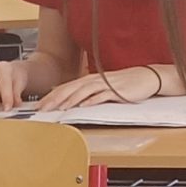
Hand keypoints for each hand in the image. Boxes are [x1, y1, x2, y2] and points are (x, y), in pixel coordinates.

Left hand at [41, 66, 162, 111]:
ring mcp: (105, 85)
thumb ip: (85, 93)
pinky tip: (83, 106)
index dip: (51, 96)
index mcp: (89, 80)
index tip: (38, 106)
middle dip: (55, 99)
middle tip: (42, 109)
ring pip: (83, 91)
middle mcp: (94, 80)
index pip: (65, 87)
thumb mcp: (101, 87)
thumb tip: (69, 100)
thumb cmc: (123, 84)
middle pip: (70, 89)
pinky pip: (102, 95)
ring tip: (59, 108)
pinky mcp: (117, 90)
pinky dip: (92, 100)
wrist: (146, 77)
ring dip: (70, 100)